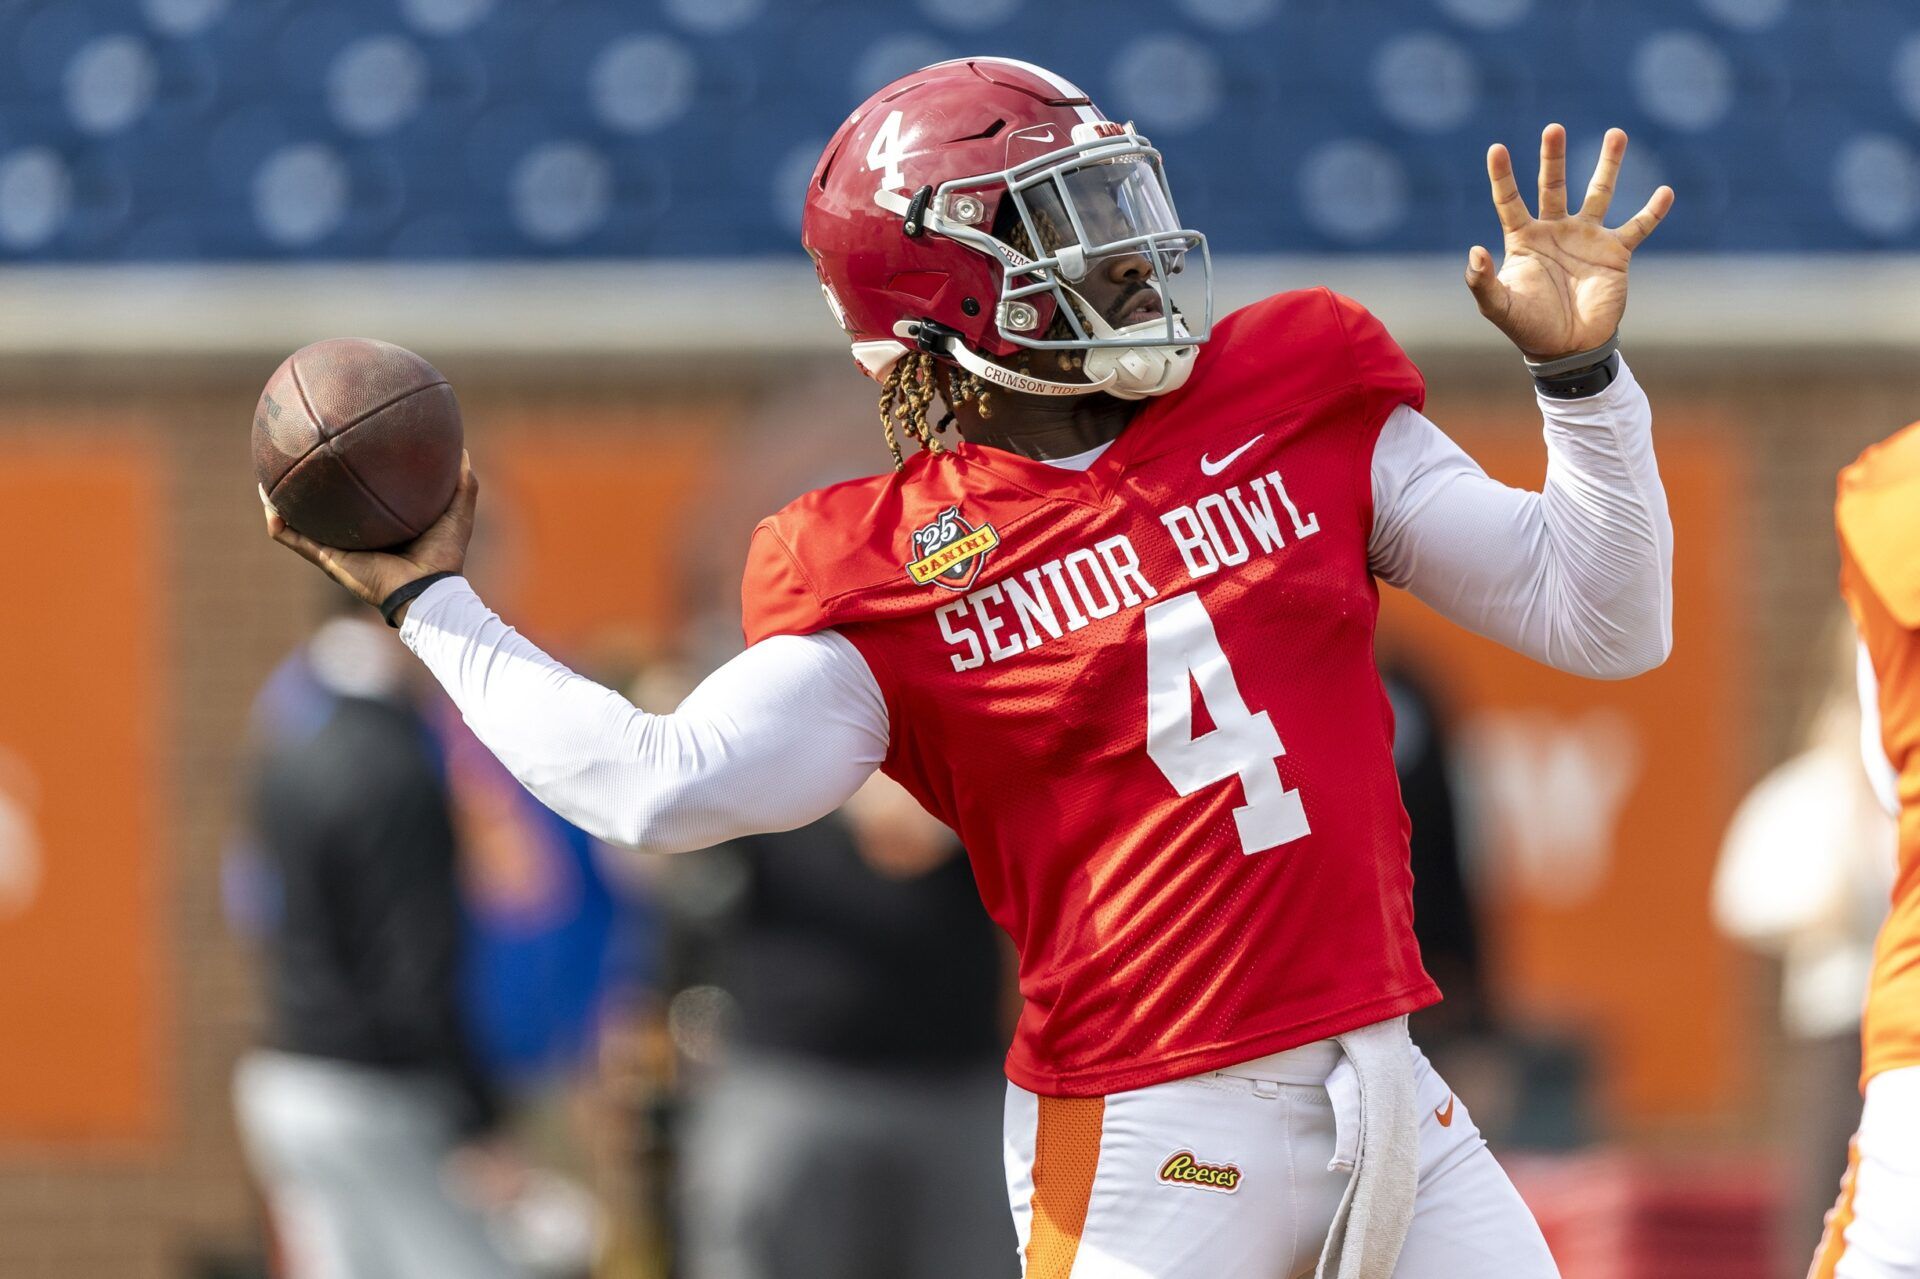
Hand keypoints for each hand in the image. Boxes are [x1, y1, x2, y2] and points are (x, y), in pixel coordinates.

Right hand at [261, 452, 477, 623]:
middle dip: (309, 489)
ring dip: (281, 502)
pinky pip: (293, 538)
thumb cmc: (445, 556)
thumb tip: (462, 450)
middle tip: (298, 461)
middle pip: (325, 510)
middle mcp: (355, 538)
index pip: (359, 502)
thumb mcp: (456, 510)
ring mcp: (337, 550)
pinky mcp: (327, 559)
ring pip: (300, 523)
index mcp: (380, 528)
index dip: (349, 482)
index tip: (340, 456)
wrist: (428, 590)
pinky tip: (267, 500)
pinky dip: (277, 521)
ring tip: (266, 478)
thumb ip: (462, 482)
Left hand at [1465, 125, 1673, 359]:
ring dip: (1608, 164)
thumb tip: (1474, 250)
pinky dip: (1653, 211)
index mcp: (1524, 239)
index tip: (1496, 148)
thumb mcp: (1498, 307)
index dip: (1502, 176)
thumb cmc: (1529, 328)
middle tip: (1553, 128)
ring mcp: (1587, 239)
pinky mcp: (1615, 253)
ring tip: (1616, 133)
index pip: (1510, 200)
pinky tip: (1665, 191)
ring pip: (1599, 193)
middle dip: (1552, 158)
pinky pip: (1638, 226)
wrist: (1568, 349)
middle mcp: (1555, 231)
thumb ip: (1481, 281)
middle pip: (1552, 185)